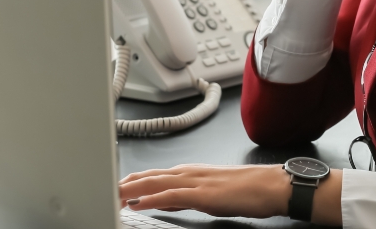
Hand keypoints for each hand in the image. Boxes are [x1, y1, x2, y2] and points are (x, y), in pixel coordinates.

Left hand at [118, 163, 288, 217]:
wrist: (272, 186)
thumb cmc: (249, 189)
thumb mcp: (211, 193)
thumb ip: (185, 197)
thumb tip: (164, 202)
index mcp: (192, 172)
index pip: (155, 174)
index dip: (132, 180)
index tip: (115, 186)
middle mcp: (191, 173)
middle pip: (150, 176)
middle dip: (125, 183)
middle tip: (103, 189)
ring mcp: (196, 182)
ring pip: (156, 182)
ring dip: (132, 189)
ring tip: (112, 195)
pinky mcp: (203, 194)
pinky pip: (172, 196)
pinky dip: (152, 198)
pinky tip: (138, 203)